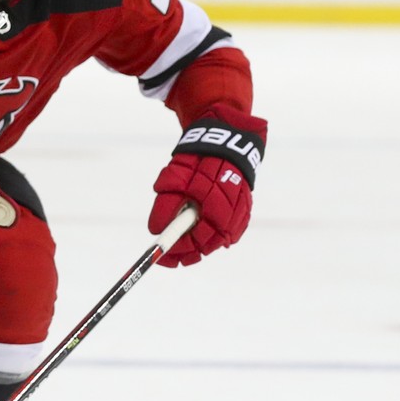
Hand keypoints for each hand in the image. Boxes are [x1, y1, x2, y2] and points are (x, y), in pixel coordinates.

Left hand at [148, 116, 264, 266]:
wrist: (226, 143)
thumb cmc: (198, 160)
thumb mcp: (174, 180)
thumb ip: (166, 207)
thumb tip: (156, 231)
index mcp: (215, 209)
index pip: (195, 241)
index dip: (177, 251)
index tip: (162, 257)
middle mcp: (231, 216)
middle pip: (206, 246)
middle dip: (187, 252)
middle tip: (169, 256)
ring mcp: (240, 214)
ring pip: (217, 241)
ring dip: (198, 244)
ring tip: (181, 245)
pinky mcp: (244, 211)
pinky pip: (227, 232)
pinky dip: (212, 235)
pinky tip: (198, 232)